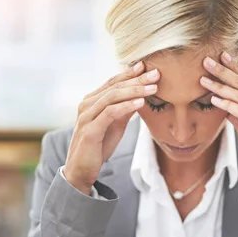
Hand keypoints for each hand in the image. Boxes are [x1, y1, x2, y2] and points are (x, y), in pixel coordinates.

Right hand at [63, 62, 159, 194]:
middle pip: (114, 86)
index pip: (112, 82)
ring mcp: (86, 116)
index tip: (146, 66)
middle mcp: (87, 105)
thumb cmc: (98, 147)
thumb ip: (124, 111)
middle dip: (136, 79)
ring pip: (112, 97)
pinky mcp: (90, 130)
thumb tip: (140, 97)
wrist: (81, 170)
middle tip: (156, 74)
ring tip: (152, 88)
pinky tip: (140, 103)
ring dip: (134, 91)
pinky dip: (126, 106)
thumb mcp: (115, 126)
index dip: (129, 73)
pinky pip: (109, 113)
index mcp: (91, 101)